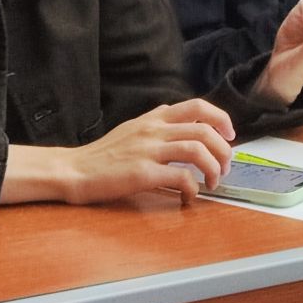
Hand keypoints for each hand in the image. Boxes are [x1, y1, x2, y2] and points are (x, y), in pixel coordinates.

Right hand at [3, 99, 236, 205]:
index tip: (229, 135)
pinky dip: (193, 187)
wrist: (73, 170)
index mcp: (154, 118)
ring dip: (213, 168)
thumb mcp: (133, 128)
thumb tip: (183, 124)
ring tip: (214, 182)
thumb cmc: (102, 154)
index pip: (197, 106)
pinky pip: (180, 177)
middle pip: (204, 129)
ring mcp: (148, 150)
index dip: (221, 118)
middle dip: (223, 149)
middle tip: (225, 167)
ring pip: (197, 149)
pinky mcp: (142, 173)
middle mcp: (154, 129)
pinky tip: (189, 196)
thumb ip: (157, 124)